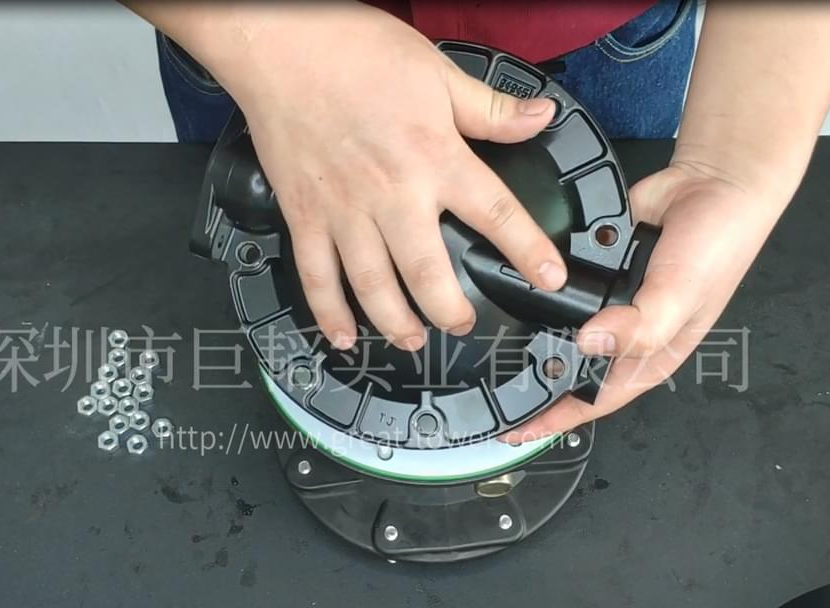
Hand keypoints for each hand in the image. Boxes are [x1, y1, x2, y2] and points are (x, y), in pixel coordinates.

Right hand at [208, 3, 566, 350]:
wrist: (279, 45)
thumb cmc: (352, 51)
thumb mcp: (436, 72)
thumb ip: (489, 108)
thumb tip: (539, 118)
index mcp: (434, 157)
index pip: (497, 215)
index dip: (529, 253)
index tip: (549, 280)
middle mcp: (393, 194)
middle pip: (430, 274)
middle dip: (451, 311)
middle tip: (462, 324)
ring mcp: (344, 211)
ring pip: (374, 287)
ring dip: (397, 323)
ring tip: (414, 340)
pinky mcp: (304, 216)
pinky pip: (316, 277)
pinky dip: (329, 313)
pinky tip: (343, 336)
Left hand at [503, 161, 786, 442]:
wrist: (714, 180)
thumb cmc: (717, 247)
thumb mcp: (682, 296)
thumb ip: (640, 326)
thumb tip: (588, 343)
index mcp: (648, 356)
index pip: (594, 398)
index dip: (556, 417)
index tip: (516, 430)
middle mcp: (623, 334)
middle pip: (571, 367)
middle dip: (535, 381)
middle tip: (490, 390)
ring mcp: (605, 302)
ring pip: (560, 327)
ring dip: (531, 335)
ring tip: (489, 348)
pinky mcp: (592, 269)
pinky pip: (559, 287)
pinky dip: (538, 290)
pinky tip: (509, 295)